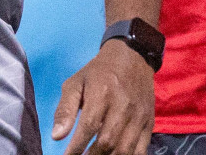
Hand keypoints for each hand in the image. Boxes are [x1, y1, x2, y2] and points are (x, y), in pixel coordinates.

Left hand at [53, 40, 154, 154]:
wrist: (133, 58)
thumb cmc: (98, 72)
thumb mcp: (76, 83)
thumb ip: (65, 109)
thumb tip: (56, 137)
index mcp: (102, 92)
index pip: (89, 126)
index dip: (77, 146)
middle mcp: (123, 106)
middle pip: (107, 141)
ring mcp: (139, 117)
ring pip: (125, 149)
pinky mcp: (149, 124)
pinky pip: (140, 150)